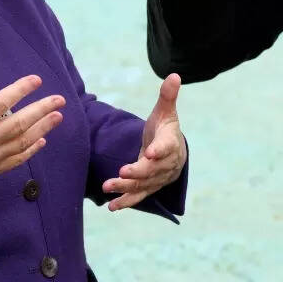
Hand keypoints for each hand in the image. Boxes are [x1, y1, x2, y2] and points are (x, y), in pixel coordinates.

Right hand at [0, 64, 65, 251]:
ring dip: (43, 127)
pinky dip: (32, 149)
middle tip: (60, 99)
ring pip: (24, 140)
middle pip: (20, 122)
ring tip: (58, 116)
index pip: (1, 102)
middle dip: (42, 109)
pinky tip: (43, 140)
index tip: (36, 80)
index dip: (20, 89)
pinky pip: (18, 158)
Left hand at [101, 73, 185, 210]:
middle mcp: (165, 164)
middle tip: (121, 172)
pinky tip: (112, 206)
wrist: (174, 153)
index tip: (150, 153)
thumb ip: (167, 96)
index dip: (159, 151)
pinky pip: (138, 196)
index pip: (166, 147)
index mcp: (170, 143)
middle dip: (137, 172)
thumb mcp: (166, 112)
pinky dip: (126, 202)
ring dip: (125, 187)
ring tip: (107, 186)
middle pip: (152, 170)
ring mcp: (157, 178)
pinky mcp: (148, 187)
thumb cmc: (166, 129)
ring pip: (142, 185)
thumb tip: (174, 75)